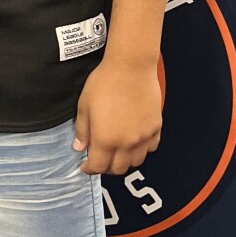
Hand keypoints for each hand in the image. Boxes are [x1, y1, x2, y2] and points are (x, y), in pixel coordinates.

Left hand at [73, 59, 161, 173]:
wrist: (131, 67)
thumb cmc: (105, 82)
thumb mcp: (84, 105)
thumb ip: (82, 130)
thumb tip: (79, 147)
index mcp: (105, 139)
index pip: (98, 166)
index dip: (89, 169)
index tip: (85, 166)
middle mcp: (126, 143)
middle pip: (118, 169)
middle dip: (106, 167)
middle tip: (100, 159)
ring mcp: (143, 137)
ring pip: (136, 162)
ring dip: (124, 161)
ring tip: (117, 152)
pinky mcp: (155, 128)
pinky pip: (150, 148)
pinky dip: (141, 150)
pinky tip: (134, 142)